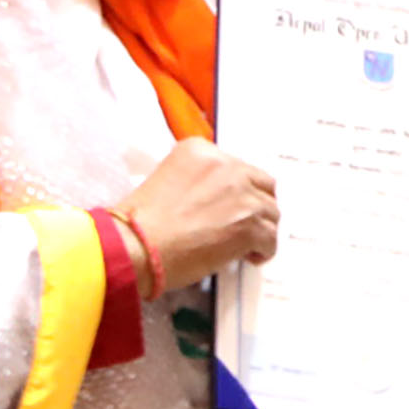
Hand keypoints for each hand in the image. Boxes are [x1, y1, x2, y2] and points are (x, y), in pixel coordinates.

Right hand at [119, 141, 278, 286]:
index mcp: (202, 151)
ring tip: (246, 244)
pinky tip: (249, 257)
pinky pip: (271, 238)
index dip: (238, 189)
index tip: (231, 205)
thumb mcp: (166, 180)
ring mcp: (242, 195)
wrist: (137, 245)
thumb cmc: (141, 222)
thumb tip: (215, 201)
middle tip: (246, 222)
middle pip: (262, 184)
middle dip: (256, 204)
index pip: (237, 166)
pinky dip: (263, 250)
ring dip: (261, 228)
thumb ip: (197, 181)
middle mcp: (227, 167)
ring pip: (271, 212)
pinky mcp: (250, 226)